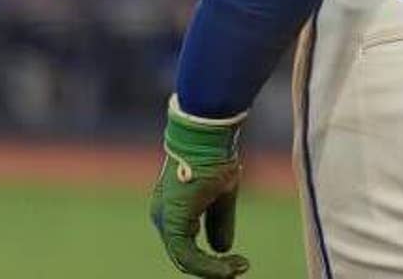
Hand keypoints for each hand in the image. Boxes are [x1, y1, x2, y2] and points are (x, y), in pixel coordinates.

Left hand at [149, 96, 249, 276]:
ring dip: (213, 270)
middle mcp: (162, 218)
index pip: (187, 246)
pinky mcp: (172, 222)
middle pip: (185, 256)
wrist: (208, 137)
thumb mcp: (221, 195)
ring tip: (238, 268)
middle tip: (239, 269)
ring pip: (185, 259)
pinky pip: (187, 255)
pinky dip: (209, 266)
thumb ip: (219, 222)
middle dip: (212, 268)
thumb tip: (223, 249)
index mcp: (171, 210)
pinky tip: (229, 267)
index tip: (237, 261)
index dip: (210, 260)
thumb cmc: (214, 157)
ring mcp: (164, 221)